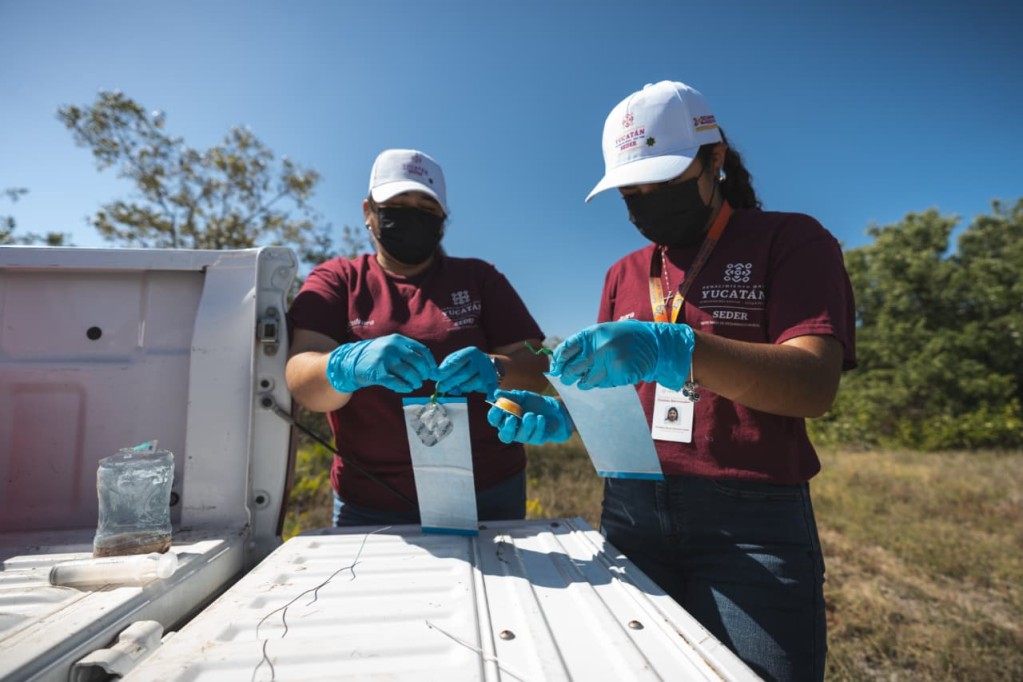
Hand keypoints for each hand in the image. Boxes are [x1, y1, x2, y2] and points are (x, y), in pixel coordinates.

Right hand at [325, 334, 437, 393]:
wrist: (352, 361)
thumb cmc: (377, 356)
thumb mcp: (392, 347)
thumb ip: (409, 353)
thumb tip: (431, 367)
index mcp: (398, 340)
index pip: (422, 350)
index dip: (430, 363)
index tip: (432, 372)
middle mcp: (392, 347)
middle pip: (418, 362)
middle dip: (424, 373)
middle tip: (422, 379)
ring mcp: (385, 360)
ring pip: (409, 373)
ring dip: (416, 381)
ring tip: (415, 384)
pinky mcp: (378, 373)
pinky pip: (397, 382)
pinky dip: (405, 387)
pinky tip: (407, 388)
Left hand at [435, 347, 498, 397]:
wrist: (488, 363)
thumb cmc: (467, 362)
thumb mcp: (457, 358)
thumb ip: (446, 366)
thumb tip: (434, 375)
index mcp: (470, 352)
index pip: (456, 362)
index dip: (444, 371)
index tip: (435, 376)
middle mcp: (480, 361)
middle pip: (463, 374)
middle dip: (449, 382)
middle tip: (440, 387)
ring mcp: (487, 372)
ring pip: (471, 384)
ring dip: (461, 387)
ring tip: (456, 387)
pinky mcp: (492, 381)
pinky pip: (491, 388)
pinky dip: (490, 393)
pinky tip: (490, 396)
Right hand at [486, 389, 573, 444]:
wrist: (554, 408)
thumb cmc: (534, 402)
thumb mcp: (523, 396)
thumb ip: (510, 396)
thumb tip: (496, 393)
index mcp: (505, 418)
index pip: (494, 420)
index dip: (494, 416)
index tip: (499, 408)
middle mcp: (513, 430)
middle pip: (504, 435)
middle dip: (507, 428)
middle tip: (512, 418)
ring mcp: (524, 436)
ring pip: (521, 436)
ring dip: (526, 425)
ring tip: (531, 414)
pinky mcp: (537, 439)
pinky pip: (535, 436)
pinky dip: (538, 426)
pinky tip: (541, 418)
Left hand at [549, 320, 694, 389]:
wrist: (652, 342)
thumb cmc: (622, 337)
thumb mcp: (601, 333)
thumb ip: (582, 345)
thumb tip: (560, 363)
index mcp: (591, 334)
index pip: (565, 350)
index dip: (558, 361)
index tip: (556, 368)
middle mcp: (599, 347)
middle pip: (572, 370)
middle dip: (567, 377)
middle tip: (566, 379)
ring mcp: (610, 362)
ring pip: (586, 382)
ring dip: (584, 383)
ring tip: (586, 380)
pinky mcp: (620, 375)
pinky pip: (603, 385)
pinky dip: (602, 383)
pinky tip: (608, 376)